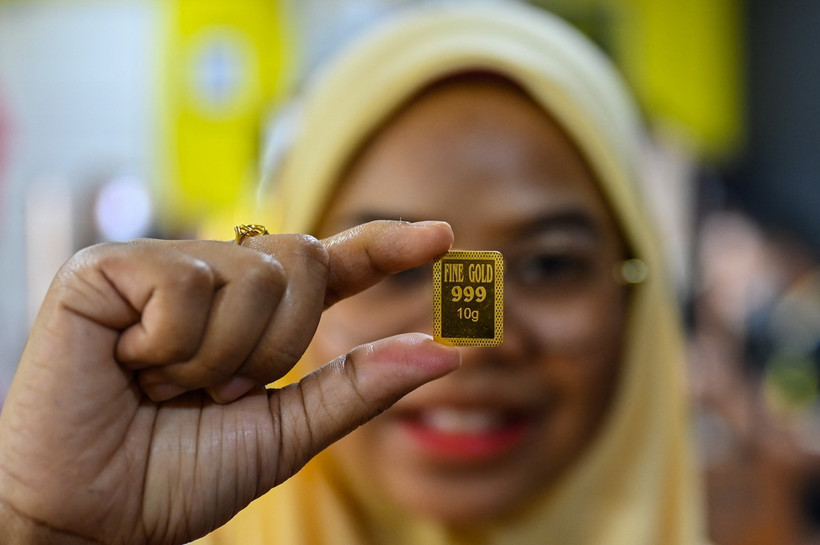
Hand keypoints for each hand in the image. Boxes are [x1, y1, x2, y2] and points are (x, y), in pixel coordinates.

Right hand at [0, 220, 458, 544]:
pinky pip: (190, 285)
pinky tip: (127, 363)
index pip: (335, 267)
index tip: (443, 236)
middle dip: (275, 346)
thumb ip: (361, 387)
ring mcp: (164, 266)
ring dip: (221, 357)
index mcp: (258, 317)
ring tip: (163, 384)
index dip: (386, 246)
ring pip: (255, 276)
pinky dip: (170, 346)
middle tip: (212, 391)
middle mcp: (215, 279)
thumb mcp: (286, 435)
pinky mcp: (110, 266)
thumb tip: (449, 351)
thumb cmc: (177, 476)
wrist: (87, 515)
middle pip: (305, 263)